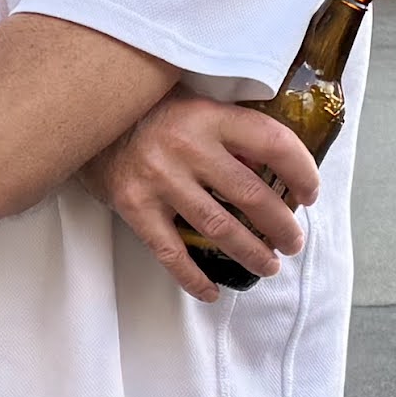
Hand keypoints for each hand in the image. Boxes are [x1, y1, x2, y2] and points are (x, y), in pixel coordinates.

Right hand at [87, 94, 321, 297]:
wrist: (84, 116)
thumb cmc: (149, 110)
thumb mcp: (194, 104)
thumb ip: (229, 129)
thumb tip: (274, 167)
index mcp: (209, 116)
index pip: (273, 143)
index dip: (302, 172)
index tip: (311, 193)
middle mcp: (187, 147)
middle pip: (252, 195)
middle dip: (282, 226)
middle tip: (294, 242)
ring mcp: (160, 179)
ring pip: (219, 228)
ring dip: (251, 253)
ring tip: (268, 266)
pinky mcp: (134, 206)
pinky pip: (171, 252)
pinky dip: (193, 277)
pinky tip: (211, 292)